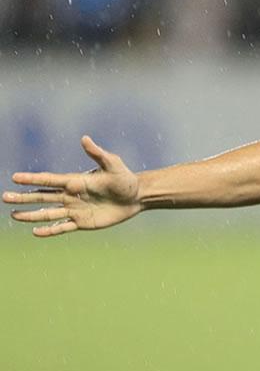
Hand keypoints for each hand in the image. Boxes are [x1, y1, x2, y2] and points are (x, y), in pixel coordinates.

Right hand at [4, 136, 141, 236]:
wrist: (136, 197)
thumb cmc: (124, 178)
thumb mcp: (112, 164)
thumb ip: (98, 154)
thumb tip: (85, 138)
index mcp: (75, 181)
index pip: (49, 180)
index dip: (33, 179)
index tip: (15, 178)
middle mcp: (71, 195)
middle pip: (42, 197)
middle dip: (24, 197)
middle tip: (5, 197)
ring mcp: (75, 210)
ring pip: (48, 213)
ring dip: (31, 215)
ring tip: (14, 215)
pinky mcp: (82, 222)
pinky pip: (63, 227)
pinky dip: (50, 230)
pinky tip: (35, 232)